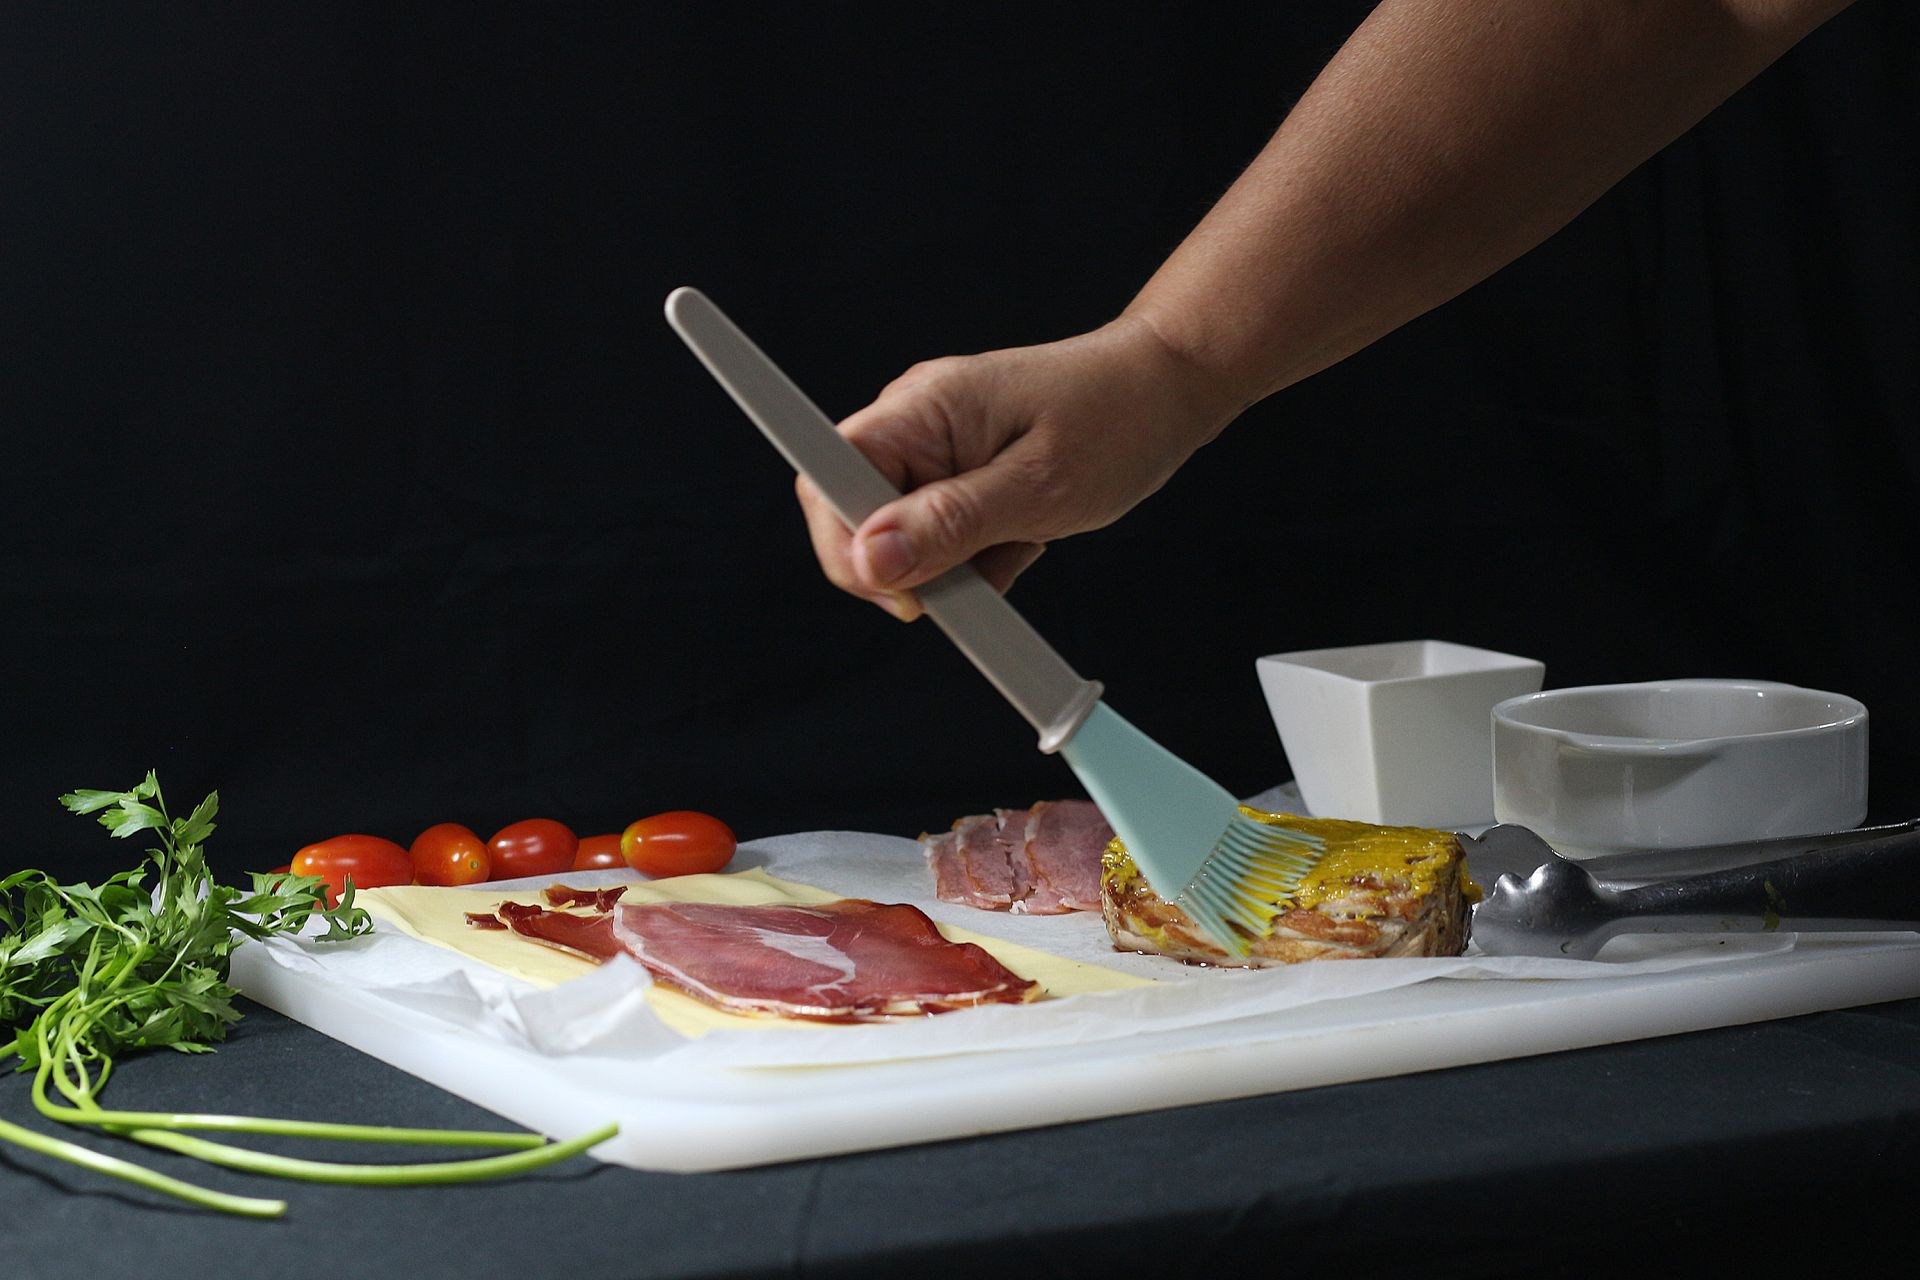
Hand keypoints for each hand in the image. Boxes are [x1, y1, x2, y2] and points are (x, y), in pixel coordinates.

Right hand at [798, 315, 1234, 619]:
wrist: (1167, 388)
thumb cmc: (1117, 419)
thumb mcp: (1038, 487)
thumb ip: (949, 525)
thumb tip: (869, 561)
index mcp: (921, 409)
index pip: (827, 479)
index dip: (847, 547)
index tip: (907, 591)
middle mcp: (913, 421)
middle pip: (855, 516)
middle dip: (908, 566)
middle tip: (976, 580)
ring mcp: (933, 445)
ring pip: (899, 536)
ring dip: (951, 564)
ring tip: (1019, 541)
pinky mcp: (956, 469)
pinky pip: (935, 532)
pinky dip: (974, 554)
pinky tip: (1023, 537)